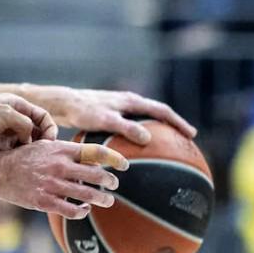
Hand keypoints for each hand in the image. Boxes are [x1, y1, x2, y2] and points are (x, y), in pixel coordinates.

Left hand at [0, 93, 56, 157]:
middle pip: (36, 130)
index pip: (41, 115)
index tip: (49, 143)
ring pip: (26, 142)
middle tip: (42, 154)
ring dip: (31, 150)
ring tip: (32, 160)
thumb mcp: (4, 115)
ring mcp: (4, 132)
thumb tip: (32, 138)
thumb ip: (24, 124)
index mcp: (14, 103)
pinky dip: (21, 156)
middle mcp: (11, 117)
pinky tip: (21, 163)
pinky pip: (15, 151)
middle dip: (41, 141)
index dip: (49, 128)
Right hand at [0, 140, 128, 218]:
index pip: (95, 152)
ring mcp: (52, 185)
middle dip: (110, 181)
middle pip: (96, 174)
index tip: (124, 164)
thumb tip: (89, 155)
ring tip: (107, 200)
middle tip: (114, 184)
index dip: (114, 158)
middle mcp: (58, 166)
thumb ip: (65, 151)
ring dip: (102, 199)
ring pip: (87, 194)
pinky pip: (71, 210)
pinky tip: (84, 210)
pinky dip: (82, 211)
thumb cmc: (21, 157)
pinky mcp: (44, 201)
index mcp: (60, 149)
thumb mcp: (43, 146)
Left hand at [39, 87, 195, 144]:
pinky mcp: (113, 116)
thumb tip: (147, 138)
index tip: (190, 135)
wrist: (63, 104)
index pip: (161, 110)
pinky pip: (133, 126)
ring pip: (146, 120)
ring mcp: (122, 108)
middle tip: (186, 141)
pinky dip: (141, 136)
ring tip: (167, 147)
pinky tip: (139, 151)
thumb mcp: (105, 120)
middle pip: (158, 114)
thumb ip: (125, 128)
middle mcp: (129, 102)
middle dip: (173, 126)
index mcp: (132, 101)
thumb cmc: (83, 111)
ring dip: (159, 130)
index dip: (177, 122)